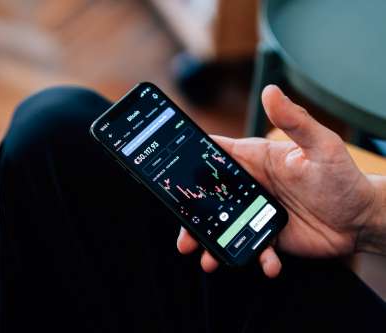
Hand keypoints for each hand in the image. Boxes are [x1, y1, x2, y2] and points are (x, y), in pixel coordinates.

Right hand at [177, 85, 379, 277]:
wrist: (361, 219)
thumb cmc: (343, 177)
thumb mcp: (321, 146)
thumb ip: (295, 121)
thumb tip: (270, 90)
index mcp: (256, 160)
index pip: (216, 155)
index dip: (190, 159)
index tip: (167, 170)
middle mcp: (251, 185)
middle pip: (210, 196)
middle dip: (193, 215)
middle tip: (184, 233)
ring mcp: (256, 212)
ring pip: (223, 225)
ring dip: (212, 242)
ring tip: (207, 258)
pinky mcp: (267, 234)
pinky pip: (252, 246)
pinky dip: (254, 257)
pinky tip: (266, 264)